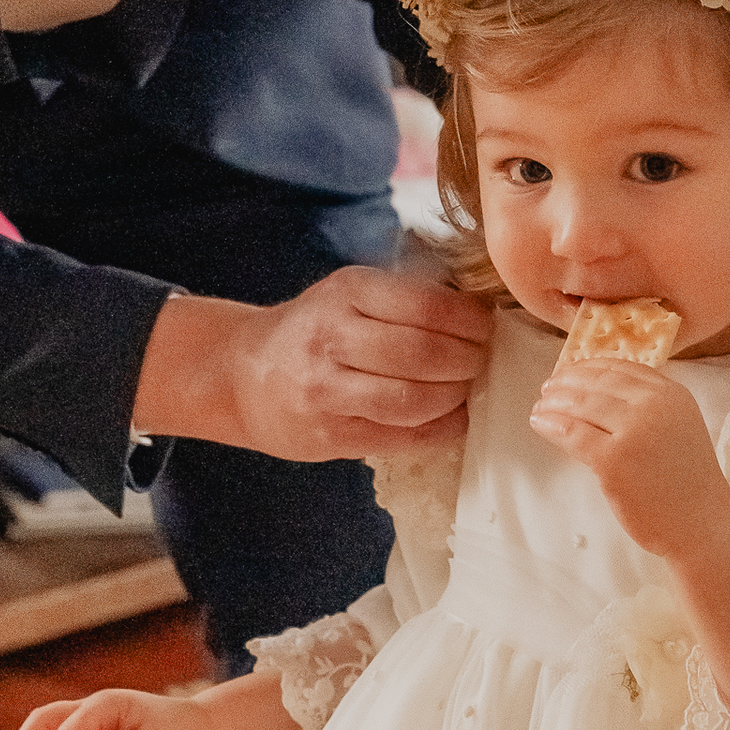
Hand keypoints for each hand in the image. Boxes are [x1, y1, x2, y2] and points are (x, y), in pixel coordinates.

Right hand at [134, 267, 490, 460]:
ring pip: (415, 400)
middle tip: (481, 360)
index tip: (486, 327)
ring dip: (455, 397)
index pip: (428, 306)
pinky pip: (403, 437)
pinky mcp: (331, 435)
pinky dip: (441, 429)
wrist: (243, 375)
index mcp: (347, 292)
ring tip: (465, 389)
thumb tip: (479, 312)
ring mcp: (328, 390)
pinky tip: (452, 418)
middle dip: (468, 360)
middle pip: (425, 354)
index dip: (470, 321)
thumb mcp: (348, 293)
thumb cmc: (312, 330)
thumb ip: (404, 299)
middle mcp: (333, 338)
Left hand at [529, 358, 729, 560]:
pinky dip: (551, 425)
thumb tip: (596, 391)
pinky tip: (540, 423)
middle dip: (566, 382)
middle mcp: (654, 405)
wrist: (702, 525)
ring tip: (540, 406)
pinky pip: (572, 433)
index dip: (588, 367)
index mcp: (671, 393)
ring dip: (554, 402)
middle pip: (597, 382)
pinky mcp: (613, 459)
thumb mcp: (677, 427)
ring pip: (581, 404)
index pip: (620, 368)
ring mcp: (633, 431)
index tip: (569, 371)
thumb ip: (647, 407)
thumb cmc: (688, 482)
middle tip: (547, 389)